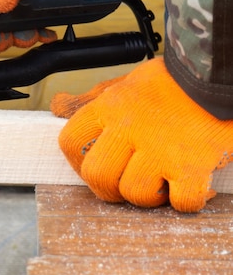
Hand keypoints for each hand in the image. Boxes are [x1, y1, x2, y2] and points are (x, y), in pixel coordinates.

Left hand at [51, 58, 232, 211]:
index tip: (89, 167)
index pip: (70, 141)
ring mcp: (160, 149)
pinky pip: (181, 201)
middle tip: (125, 185)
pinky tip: (192, 186)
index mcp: (109, 108)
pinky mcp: (192, 165)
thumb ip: (92, 99)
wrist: (218, 73)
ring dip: (148, 197)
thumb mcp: (126, 82)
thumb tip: (57, 106)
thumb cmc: (173, 82)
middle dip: (108, 189)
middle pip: (97, 175)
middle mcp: (128, 129)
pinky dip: (187, 201)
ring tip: (162, 183)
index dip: (75, 162)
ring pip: (135, 193)